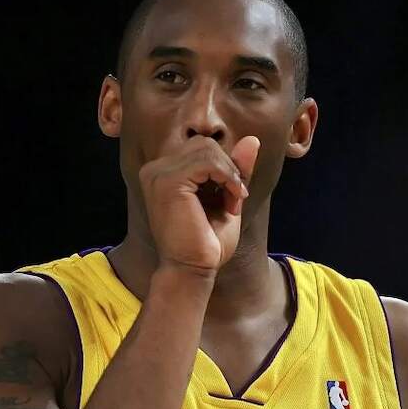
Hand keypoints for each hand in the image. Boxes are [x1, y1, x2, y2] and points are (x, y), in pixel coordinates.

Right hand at [138, 135, 260, 275]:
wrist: (193, 269)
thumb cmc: (206, 241)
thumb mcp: (228, 197)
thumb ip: (236, 169)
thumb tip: (253, 139)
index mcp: (164, 172)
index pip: (201, 147)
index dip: (225, 167)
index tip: (234, 196)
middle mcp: (155, 169)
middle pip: (204, 143)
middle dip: (228, 168)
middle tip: (235, 199)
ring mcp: (157, 174)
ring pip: (207, 148)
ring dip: (229, 174)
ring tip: (232, 201)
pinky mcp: (167, 182)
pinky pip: (207, 161)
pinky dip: (227, 177)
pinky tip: (231, 200)